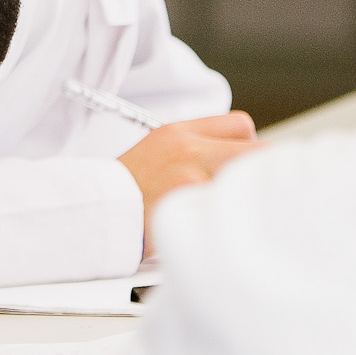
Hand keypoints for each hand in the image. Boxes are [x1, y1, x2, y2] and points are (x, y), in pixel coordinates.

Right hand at [117, 111, 256, 252]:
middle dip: (260, 172)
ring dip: (246, 199)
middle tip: (254, 191)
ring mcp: (191, 178)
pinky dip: (230, 222)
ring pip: (246, 183)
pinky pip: (229, 211)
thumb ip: (194, 149)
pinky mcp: (190, 207)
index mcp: (179, 133)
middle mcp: (189, 150)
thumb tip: (234, 159)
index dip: (250, 147)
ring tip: (232, 213)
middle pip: (256, 150)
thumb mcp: (156, 151)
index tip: (244, 166)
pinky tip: (217, 229)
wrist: (96, 212)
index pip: (241, 125)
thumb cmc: (125, 191)